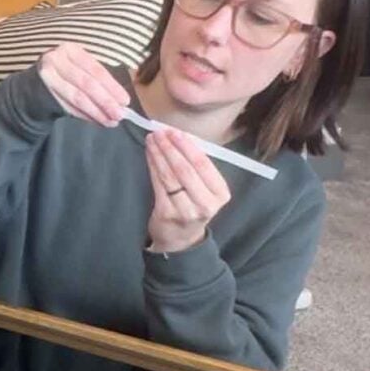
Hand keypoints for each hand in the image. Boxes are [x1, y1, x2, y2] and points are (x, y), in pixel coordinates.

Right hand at [38, 43, 131, 127]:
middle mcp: (57, 59)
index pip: (95, 70)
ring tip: (110, 122)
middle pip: (86, 84)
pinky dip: (84, 115)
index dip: (112, 86)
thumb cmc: (66, 75)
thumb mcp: (81, 69)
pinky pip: (68, 107)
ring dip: (96, 112)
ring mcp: (47, 76)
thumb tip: (121, 101)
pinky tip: (96, 121)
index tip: (125, 101)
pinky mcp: (43, 93)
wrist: (35, 83)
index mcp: (71, 50)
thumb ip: (99, 81)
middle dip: (105, 101)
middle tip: (119, 115)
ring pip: (77, 97)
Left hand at [143, 127, 231, 255]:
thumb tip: (179, 138)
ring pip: (169, 176)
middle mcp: (205, 204)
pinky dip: (152, 166)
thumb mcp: (206, 190)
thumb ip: (198, 168)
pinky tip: (149, 154)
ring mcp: (185, 210)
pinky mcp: (167, 213)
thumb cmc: (194, 206)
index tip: (175, 132)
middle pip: (185, 169)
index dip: (187, 146)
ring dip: (159, 154)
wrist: (181, 239)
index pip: (203, 165)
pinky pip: (158, 184)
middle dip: (170, 148)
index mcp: (220, 194)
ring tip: (152, 140)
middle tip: (160, 132)